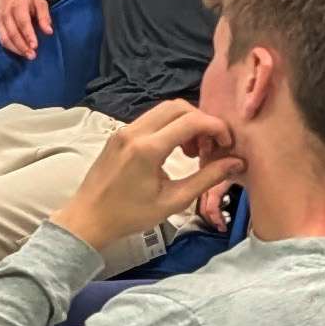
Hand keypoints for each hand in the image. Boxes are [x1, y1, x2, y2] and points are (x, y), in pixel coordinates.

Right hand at [0, 0, 54, 58]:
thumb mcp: (39, 1)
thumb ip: (44, 16)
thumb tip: (49, 31)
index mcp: (18, 5)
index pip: (23, 22)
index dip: (28, 35)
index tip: (35, 46)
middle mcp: (7, 14)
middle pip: (13, 33)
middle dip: (22, 46)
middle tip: (32, 56)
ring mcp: (0, 21)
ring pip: (5, 38)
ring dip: (16, 49)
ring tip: (27, 56)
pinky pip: (2, 40)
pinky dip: (10, 48)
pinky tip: (19, 52)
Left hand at [51, 99, 244, 251]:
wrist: (88, 219)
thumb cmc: (130, 215)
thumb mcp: (173, 201)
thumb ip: (207, 178)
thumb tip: (236, 162)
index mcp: (147, 148)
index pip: (191, 120)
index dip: (216, 127)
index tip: (226, 145)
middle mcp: (133, 132)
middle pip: (178, 107)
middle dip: (202, 122)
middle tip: (210, 147)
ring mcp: (123, 131)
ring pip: (163, 110)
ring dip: (186, 123)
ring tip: (194, 152)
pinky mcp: (118, 135)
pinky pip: (150, 120)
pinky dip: (169, 127)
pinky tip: (175, 151)